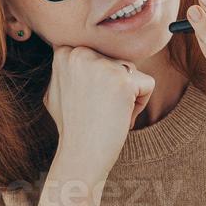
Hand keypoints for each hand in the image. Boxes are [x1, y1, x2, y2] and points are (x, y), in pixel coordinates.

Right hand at [43, 45, 155, 183]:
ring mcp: (102, 65)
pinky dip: (140, 105)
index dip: (99, 79)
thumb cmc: (72, 127)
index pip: (101, 52)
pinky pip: (147, 84)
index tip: (88, 100)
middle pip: (118, 60)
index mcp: (65, 51)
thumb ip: (70, 66)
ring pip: (132, 71)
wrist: (80, 156)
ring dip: (127, 95)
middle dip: (115, 86)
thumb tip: (71, 49)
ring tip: (108, 115)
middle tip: (98, 110)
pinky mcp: (123, 81)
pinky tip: (121, 119)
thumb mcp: (58, 88)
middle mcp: (81, 52)